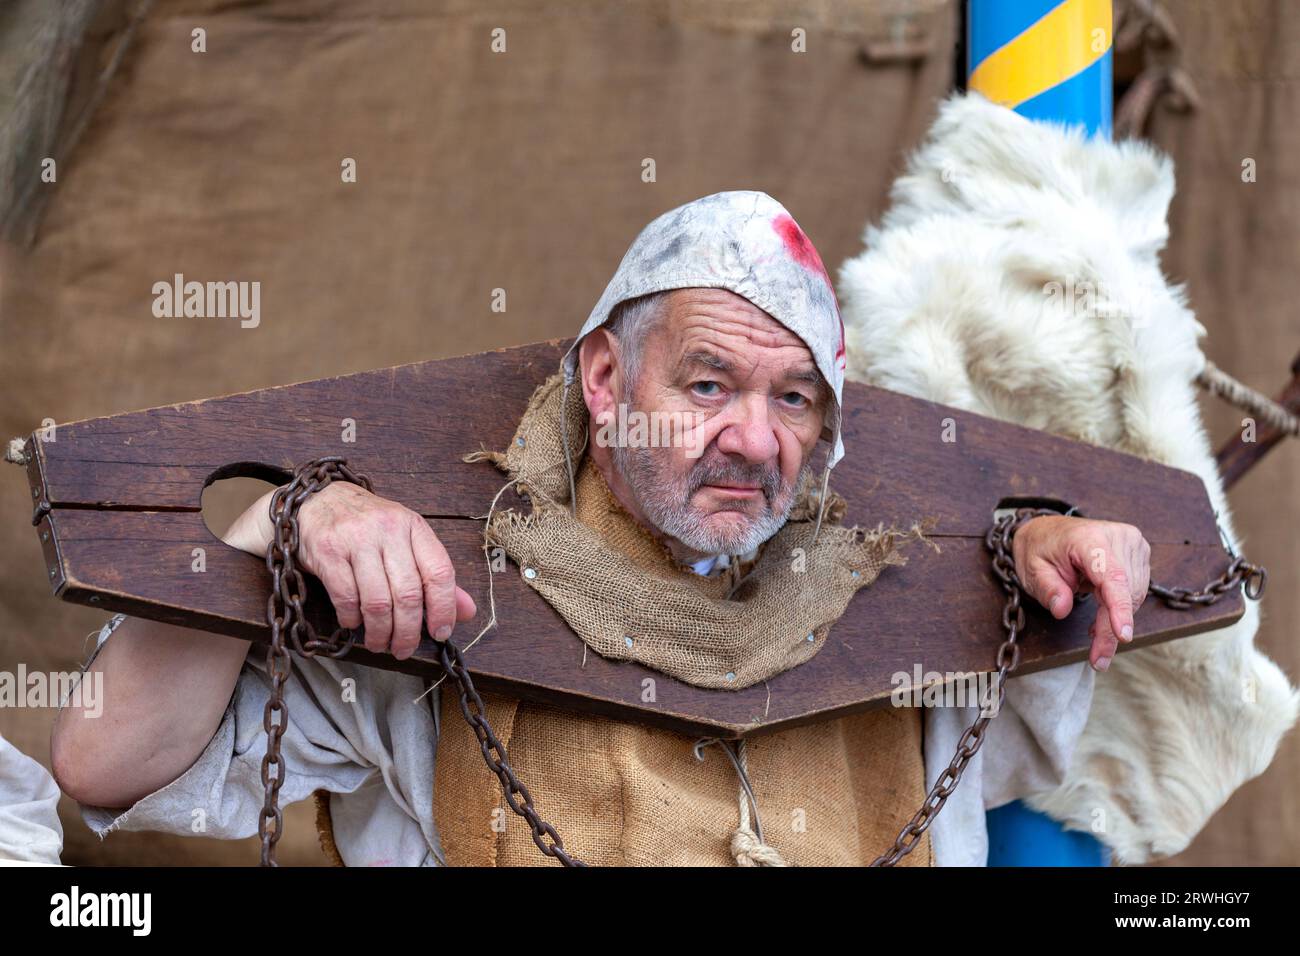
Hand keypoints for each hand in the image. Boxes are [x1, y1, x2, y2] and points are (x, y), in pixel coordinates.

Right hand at [287, 482, 476, 659]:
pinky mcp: (328, 550)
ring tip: (379, 642)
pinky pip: (346, 597)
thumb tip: (467, 612)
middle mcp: (388, 529)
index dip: (444, 609)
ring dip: (380, 632)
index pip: (440, 572)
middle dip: (408, 632)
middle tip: (403, 649)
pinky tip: (354, 622)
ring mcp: (356, 538)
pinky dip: (352, 619)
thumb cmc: (368, 526)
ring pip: (378, 601)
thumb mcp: (406, 540)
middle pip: (408, 594)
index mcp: (414, 526)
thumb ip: (435, 576)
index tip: (441, 632)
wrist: (320, 500)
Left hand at [1011, 515, 1150, 672]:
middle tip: (1097, 658)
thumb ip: (1047, 589)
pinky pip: (1135, 590)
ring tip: (1094, 633)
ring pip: (1134, 595)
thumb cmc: (1040, 549)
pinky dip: (1120, 609)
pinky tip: (1104, 618)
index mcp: (1089, 538)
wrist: (1049, 530)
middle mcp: (1118, 537)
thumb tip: (1061, 610)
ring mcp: (1132, 543)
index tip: (1123, 636)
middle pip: (1124, 592)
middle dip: (1111, 628)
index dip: (1119, 608)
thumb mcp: (1031, 570)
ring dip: (1116, 620)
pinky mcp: (1138, 553)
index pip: (1112, 576)